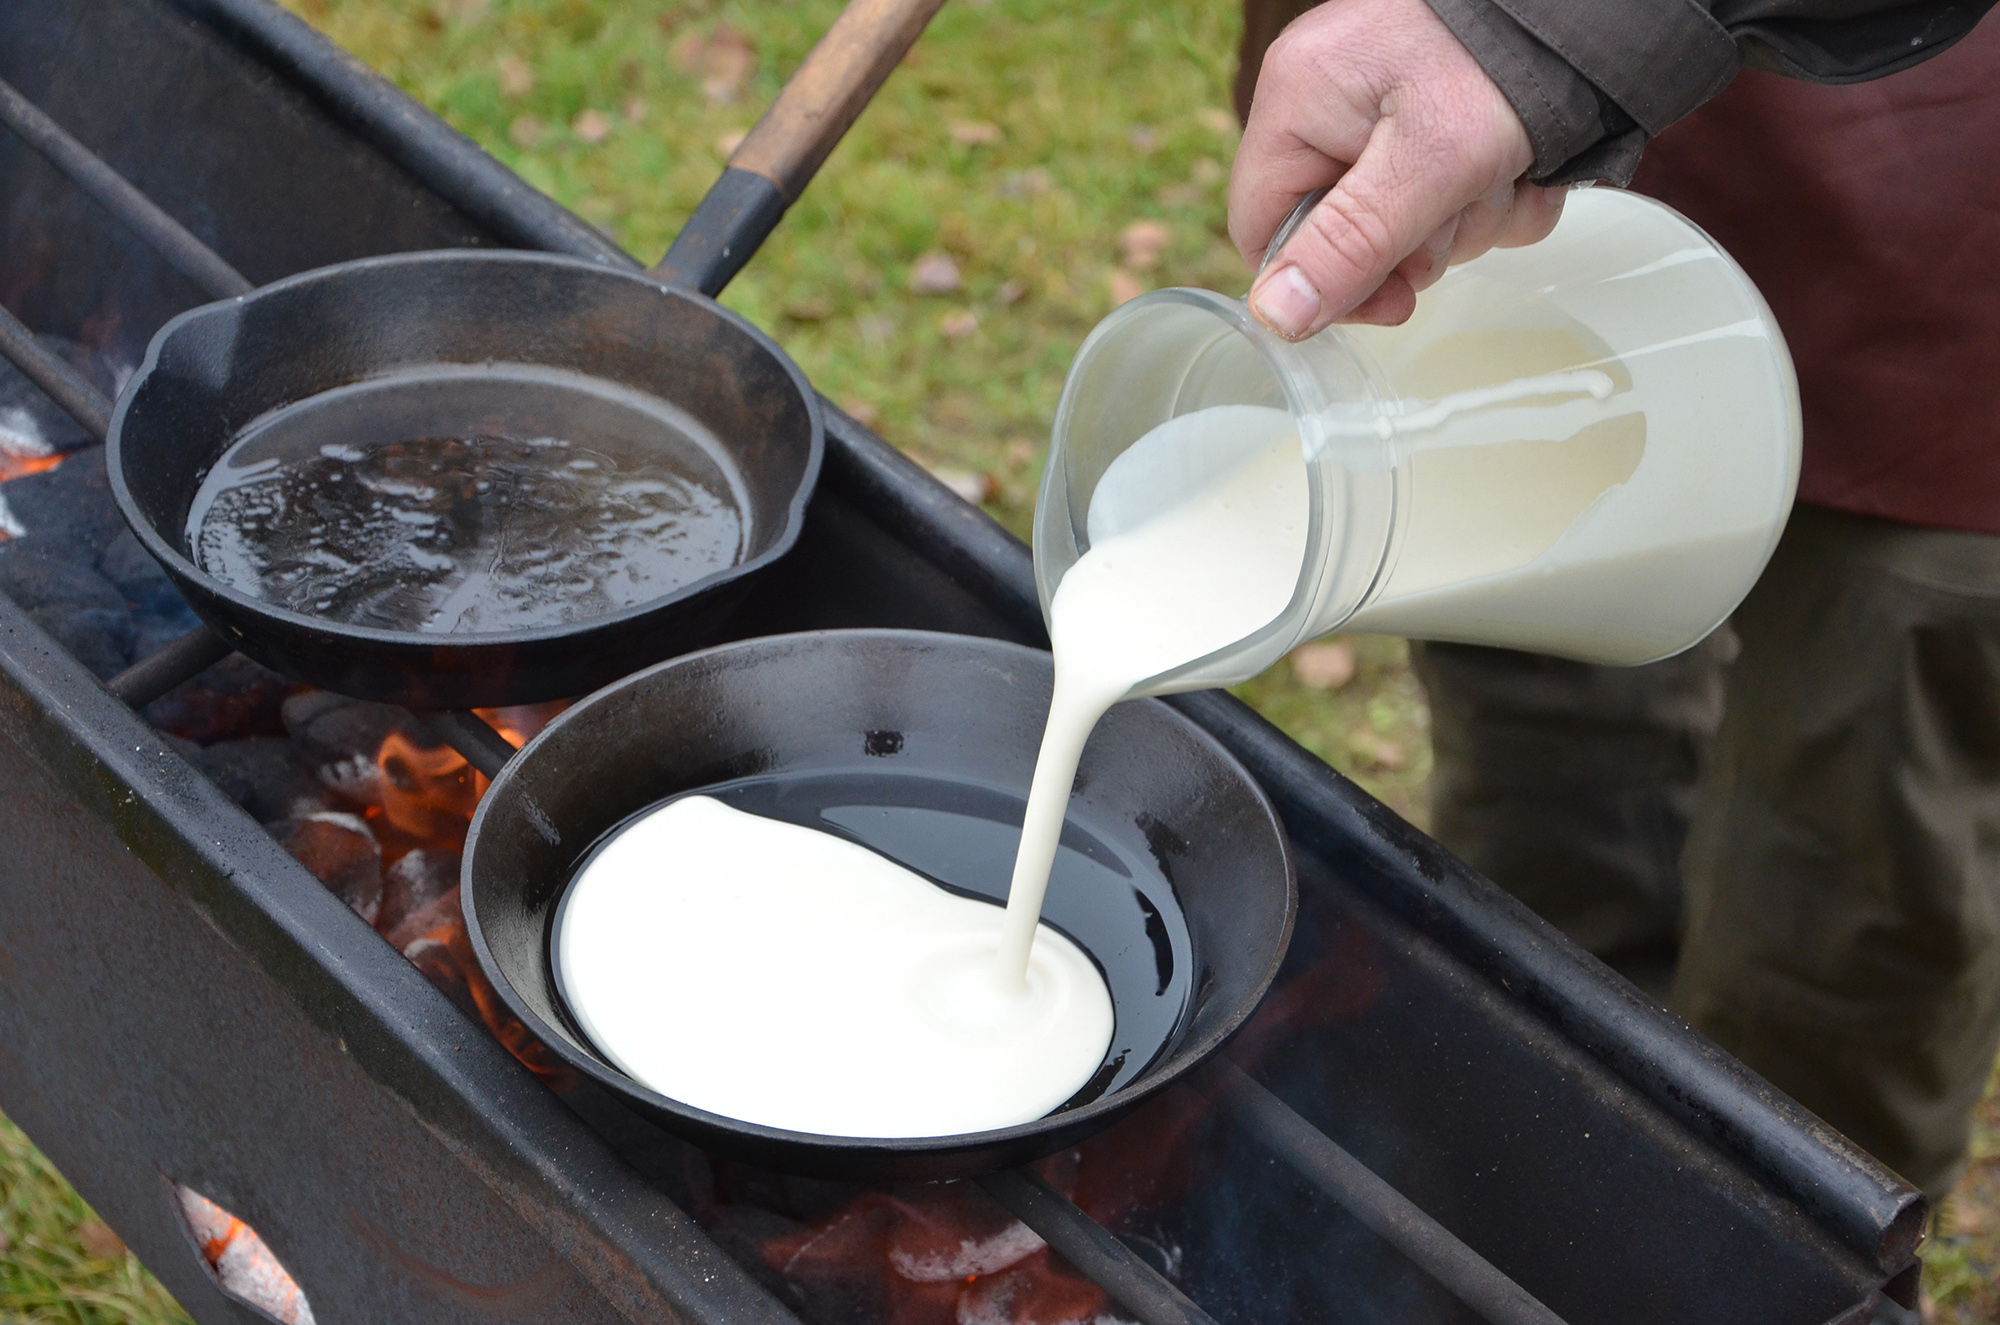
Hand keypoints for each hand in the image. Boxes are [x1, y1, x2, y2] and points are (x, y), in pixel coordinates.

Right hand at [1230, 0, 1565, 335]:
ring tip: (1508, 172)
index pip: (1264, 232)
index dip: (1322, 284)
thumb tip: (1274, 317)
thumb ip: (1349, 246)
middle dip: (1422, 242)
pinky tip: (1526, 168)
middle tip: (1467, 205)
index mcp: (1297, 103)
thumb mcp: (1426, 165)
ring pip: (1412, 225)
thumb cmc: (1501, 62)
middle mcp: (1331, 106)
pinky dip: (1497, 197)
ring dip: (1470, 220)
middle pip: (1347, 237)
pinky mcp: (1437, 119)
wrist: (1584, 12)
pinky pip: (1454, 197)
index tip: (1393, 301)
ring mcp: (1385, 113)